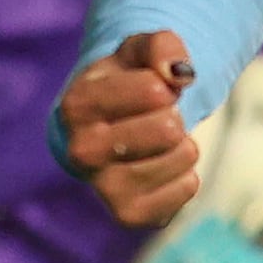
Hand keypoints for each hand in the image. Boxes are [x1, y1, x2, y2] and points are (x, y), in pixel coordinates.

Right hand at [59, 30, 201, 227]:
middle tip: (157, 119)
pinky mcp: (128, 215)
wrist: (112, 128)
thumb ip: (161, 47)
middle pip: (168, 128)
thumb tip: (179, 74)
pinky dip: (187, 175)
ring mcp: (102, 188)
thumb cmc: (127, 82)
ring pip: (180, 158)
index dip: (165, 85)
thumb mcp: (140, 51)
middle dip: (175, 116)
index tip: (150, 89)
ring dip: (183, 145)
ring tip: (161, 142)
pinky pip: (187, 189)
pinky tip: (164, 167)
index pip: (154, 89)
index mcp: (76, 105)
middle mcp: (80, 151)